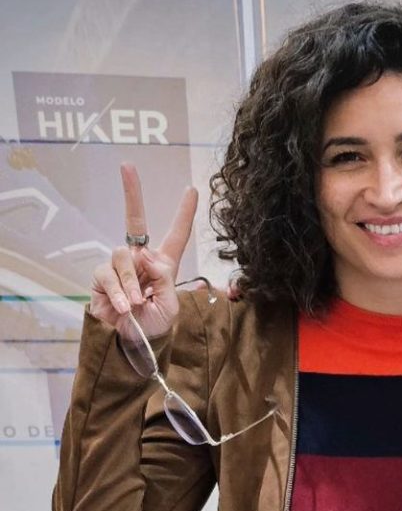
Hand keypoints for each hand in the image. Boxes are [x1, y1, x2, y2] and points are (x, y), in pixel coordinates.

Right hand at [88, 163, 198, 342]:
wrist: (131, 345)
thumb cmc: (153, 327)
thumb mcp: (169, 305)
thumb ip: (163, 278)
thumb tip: (146, 253)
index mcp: (163, 265)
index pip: (175, 235)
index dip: (183, 213)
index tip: (191, 190)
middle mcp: (140, 259)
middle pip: (134, 219)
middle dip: (131, 192)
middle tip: (127, 165)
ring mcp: (119, 265)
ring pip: (124, 256)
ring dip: (131, 282)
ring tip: (137, 304)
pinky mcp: (102, 275)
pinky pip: (108, 273)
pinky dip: (118, 291)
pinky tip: (125, 307)